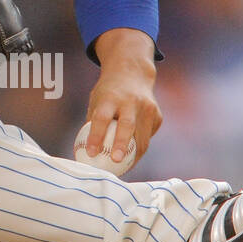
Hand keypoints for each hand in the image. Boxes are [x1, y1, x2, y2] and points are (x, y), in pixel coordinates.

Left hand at [84, 28, 162, 169]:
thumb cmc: (108, 92)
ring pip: (142, 138)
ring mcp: (147, 108)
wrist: (133, 73)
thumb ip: (93, 122)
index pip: (102, 118)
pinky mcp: (157, 115)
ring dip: (133, 155)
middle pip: (127, 126)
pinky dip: (139, 147)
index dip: (96, 136)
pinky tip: (132, 152)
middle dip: (122, 145)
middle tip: (116, 161)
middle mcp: (130, 101)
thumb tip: (85, 151)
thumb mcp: (96, 100)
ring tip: (123, 167)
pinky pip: (147, 137)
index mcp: (111, 97)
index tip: (91, 153)